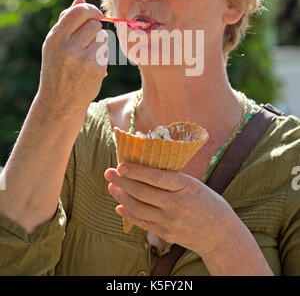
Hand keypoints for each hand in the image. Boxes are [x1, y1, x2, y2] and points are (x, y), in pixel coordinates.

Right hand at [38, 0, 108, 112]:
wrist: (59, 101)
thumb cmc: (57, 67)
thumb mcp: (55, 44)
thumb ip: (66, 20)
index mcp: (55, 37)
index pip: (80, 11)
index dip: (90, 10)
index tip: (94, 15)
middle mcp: (68, 47)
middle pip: (95, 23)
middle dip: (95, 28)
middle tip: (87, 39)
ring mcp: (83, 59)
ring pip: (103, 37)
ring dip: (99, 42)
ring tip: (86, 55)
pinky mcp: (96, 70)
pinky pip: (106, 52)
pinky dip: (101, 56)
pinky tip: (90, 66)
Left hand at [104, 162, 239, 256]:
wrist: (221, 235)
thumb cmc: (209, 203)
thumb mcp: (195, 185)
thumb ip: (173, 179)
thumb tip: (146, 169)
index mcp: (186, 187)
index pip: (156, 177)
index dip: (136, 171)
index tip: (121, 164)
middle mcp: (176, 204)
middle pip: (143, 192)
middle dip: (122, 181)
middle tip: (109, 172)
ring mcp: (170, 221)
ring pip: (139, 208)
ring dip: (122, 197)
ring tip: (112, 187)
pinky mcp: (166, 234)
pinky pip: (143, 223)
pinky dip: (129, 215)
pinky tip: (119, 207)